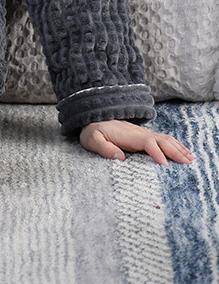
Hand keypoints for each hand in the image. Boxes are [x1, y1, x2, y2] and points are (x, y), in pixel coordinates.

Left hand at [79, 119, 193, 164]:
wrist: (92, 118)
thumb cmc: (92, 132)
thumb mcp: (92, 140)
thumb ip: (105, 149)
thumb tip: (121, 158)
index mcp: (128, 135)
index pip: (147, 142)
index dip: (157, 153)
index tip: (165, 165)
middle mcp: (138, 133)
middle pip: (161, 140)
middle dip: (175, 151)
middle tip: (188, 163)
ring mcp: (142, 133)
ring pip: (165, 138)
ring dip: (178, 147)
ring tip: (191, 159)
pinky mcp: (143, 136)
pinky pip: (163, 140)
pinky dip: (175, 145)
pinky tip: (183, 151)